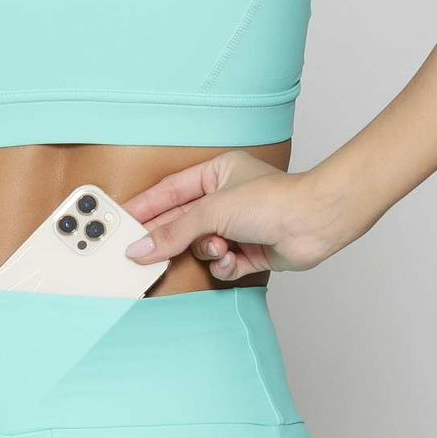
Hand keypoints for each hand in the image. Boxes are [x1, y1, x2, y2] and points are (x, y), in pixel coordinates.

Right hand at [121, 149, 346, 277]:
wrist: (315, 222)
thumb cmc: (273, 200)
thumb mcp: (211, 211)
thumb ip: (172, 232)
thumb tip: (140, 248)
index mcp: (217, 173)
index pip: (170, 191)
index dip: (145, 207)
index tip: (121, 221)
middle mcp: (227, 198)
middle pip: (183, 222)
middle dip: (170, 238)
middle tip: (142, 252)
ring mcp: (240, 226)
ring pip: (201, 245)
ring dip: (206, 250)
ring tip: (218, 247)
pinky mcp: (251, 251)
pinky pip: (222, 263)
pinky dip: (225, 263)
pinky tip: (234, 258)